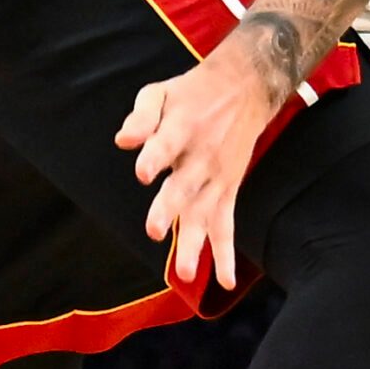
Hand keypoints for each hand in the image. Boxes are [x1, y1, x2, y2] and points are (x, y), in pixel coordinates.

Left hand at [114, 50, 277, 287]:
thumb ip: (142, 116)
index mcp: (183, 126)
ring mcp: (217, 176)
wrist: (247, 87)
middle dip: (169, 208)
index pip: (167, 143)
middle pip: (184, 185)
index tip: (144, 172)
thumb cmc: (193, 92)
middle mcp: (201, 155)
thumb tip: (122, 141)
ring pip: (205, 213)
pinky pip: (227, 225)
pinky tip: (223, 281)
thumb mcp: (161, 92)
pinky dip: (226, 253)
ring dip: (195, 243)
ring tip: (185, 273)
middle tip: (154, 231)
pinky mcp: (227, 190)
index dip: (155, 157)